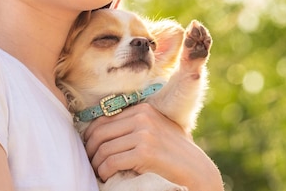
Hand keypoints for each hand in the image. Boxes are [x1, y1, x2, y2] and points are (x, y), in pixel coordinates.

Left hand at [83, 103, 223, 190]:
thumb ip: (134, 125)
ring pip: (104, 149)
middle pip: (100, 133)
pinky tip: (106, 176)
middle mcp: (143, 117)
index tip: (88, 148)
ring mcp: (144, 134)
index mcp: (143, 109)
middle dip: (90, 150)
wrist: (196, 170)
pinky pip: (112, 162)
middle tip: (89, 162)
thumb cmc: (173, 152)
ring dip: (96, 164)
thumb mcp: (154, 130)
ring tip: (97, 172)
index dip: (90, 135)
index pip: (103, 119)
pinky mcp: (144, 152)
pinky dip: (104, 171)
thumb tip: (100, 129)